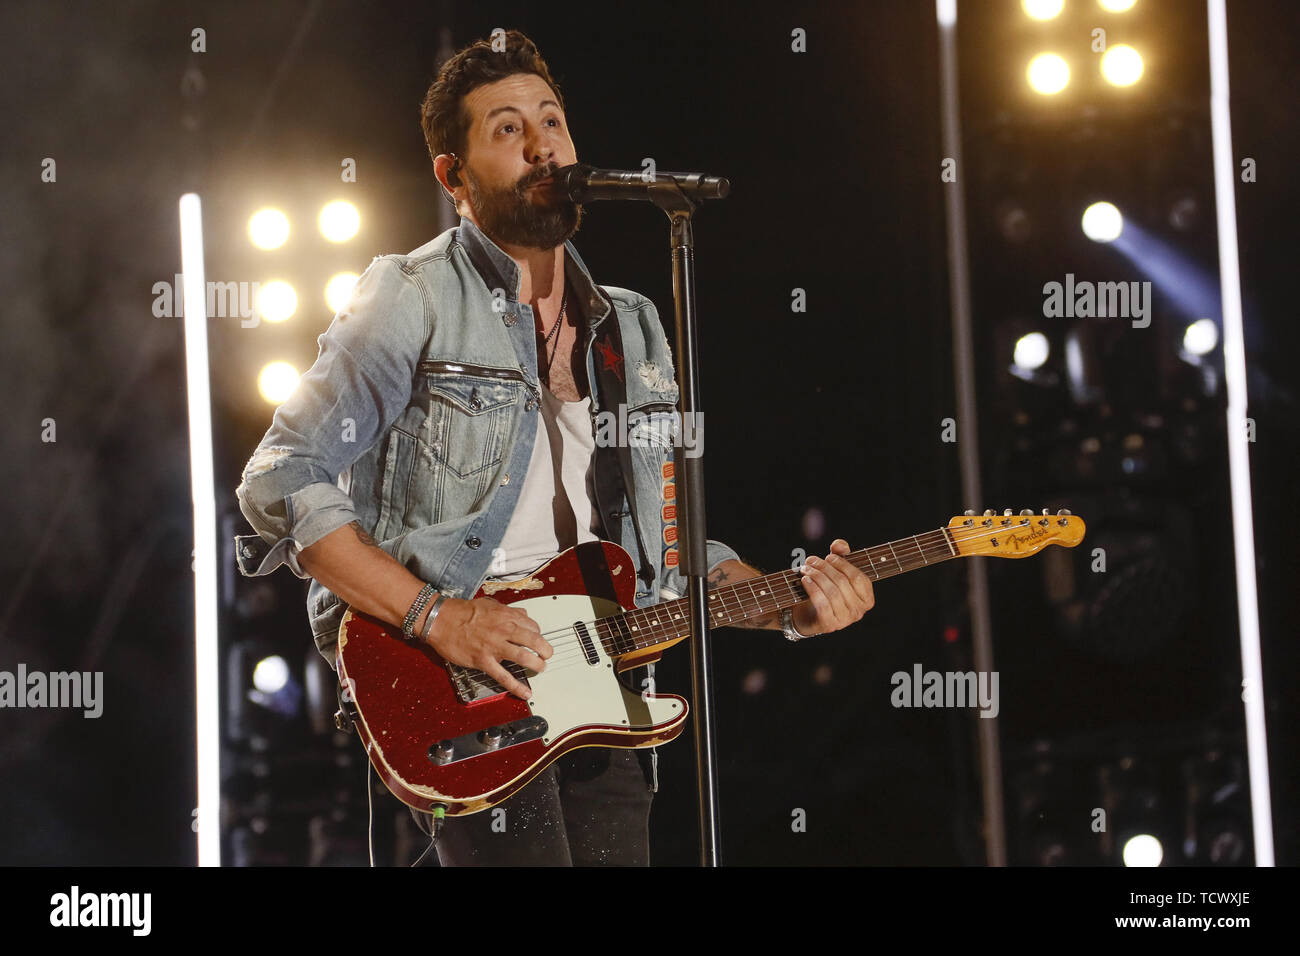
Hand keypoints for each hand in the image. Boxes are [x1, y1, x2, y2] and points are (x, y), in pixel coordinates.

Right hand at [424, 598, 552, 699]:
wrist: (441, 620)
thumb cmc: (462, 612)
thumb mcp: (489, 604)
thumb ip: (508, 610)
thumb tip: (522, 615)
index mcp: (506, 616)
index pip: (532, 626)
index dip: (537, 634)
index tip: (536, 639)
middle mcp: (504, 630)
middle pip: (534, 641)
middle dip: (545, 650)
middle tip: (547, 655)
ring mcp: (494, 647)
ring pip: (523, 657)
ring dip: (536, 665)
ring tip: (540, 668)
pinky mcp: (483, 661)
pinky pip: (503, 677)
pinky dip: (516, 687)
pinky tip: (525, 693)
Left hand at [792, 538, 873, 635]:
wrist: (809, 614)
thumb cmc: (826, 589)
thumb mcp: (835, 570)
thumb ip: (840, 554)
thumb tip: (839, 545)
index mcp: (867, 599)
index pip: (858, 578)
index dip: (843, 565)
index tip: (829, 556)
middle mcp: (859, 612)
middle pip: (842, 583)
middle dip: (825, 568)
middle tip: (811, 560)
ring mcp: (845, 620)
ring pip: (832, 592)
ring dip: (816, 576)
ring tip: (805, 568)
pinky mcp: (829, 625)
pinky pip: (822, 603)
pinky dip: (812, 589)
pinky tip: (805, 580)